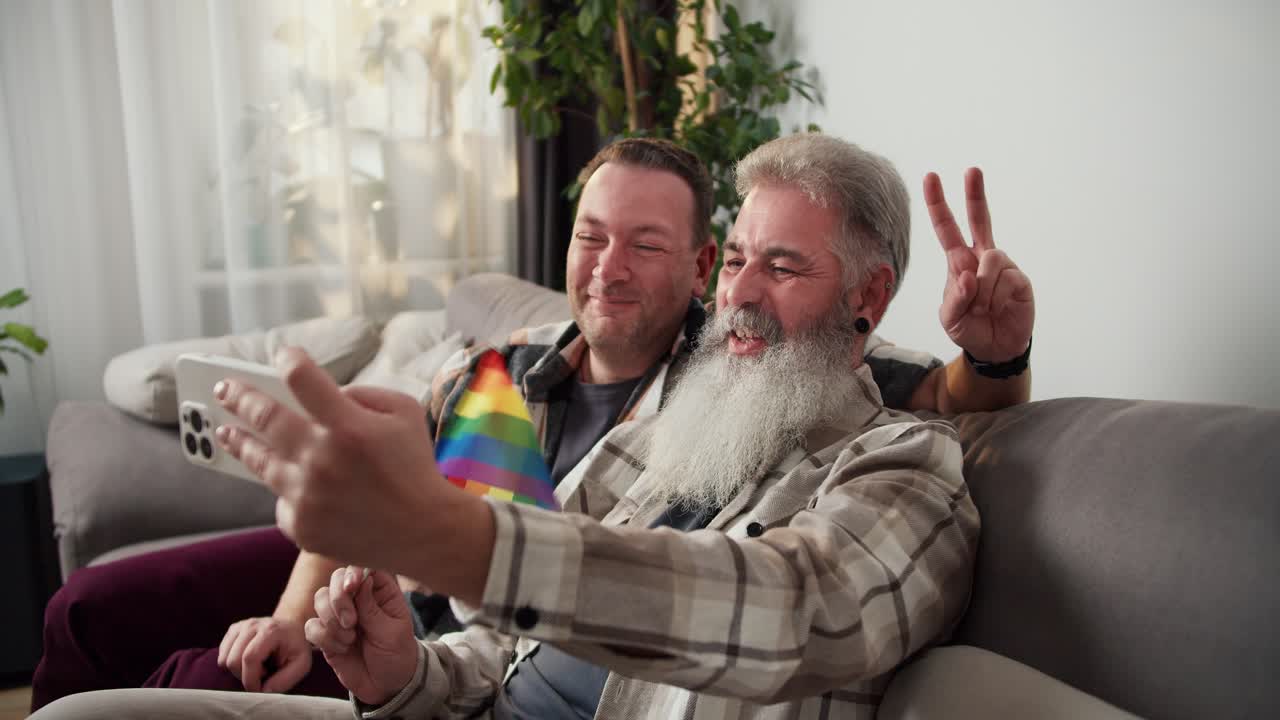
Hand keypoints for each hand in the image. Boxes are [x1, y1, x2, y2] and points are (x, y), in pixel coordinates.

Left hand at [212, 348, 448, 568]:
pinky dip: (287, 489)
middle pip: (264, 417)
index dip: (288, 361)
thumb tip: (326, 394)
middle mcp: (321, 459)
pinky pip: (281, 500)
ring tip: (224, 432)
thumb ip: (362, 394)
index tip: (281, 355)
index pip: (302, 379)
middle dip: (240, 397)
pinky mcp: (302, 526)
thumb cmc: (415, 466)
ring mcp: (307, 496)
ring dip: (239, 442)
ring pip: (259, 461)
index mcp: (349, 426)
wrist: (425, 530)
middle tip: (224, 388)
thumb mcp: (404, 412)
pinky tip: (290, 483)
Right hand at [216, 616, 311, 692]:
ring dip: (239, 671)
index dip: (251, 679)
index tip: (260, 689)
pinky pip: (221, 655)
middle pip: (233, 661)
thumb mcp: (301, 664)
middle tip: (263, 675)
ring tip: (257, 667)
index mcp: (271, 631)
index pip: (250, 658)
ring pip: (224, 660)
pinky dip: (232, 664)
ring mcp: (241, 626)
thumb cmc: (296, 647)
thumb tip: (263, 691)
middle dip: (245, 677)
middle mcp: (252, 625)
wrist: (291, 627)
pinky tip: (249, 661)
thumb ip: (285, 680)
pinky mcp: (233, 630)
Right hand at [305, 565, 418, 705]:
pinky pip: (311, 626)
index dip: (353, 572)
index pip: (363, 567)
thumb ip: (373, 608)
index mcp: (381, 591)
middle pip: (336, 578)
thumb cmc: (397, 655)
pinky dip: (324, 637)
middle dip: (339, 599)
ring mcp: (339, 614)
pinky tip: (342, 648)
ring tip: (350, 639)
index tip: (352, 586)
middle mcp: (358, 598)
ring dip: (332, 621)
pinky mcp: (325, 633)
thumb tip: (362, 579)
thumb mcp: (392, 632)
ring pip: (319, 599)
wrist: (386, 685)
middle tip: (352, 622)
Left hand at [925, 168, 1034, 362]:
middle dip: (975, 194)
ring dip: (981, 289)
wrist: (996, 348)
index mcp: (959, 262)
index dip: (938, 204)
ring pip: (989, 260)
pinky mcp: (1019, 279)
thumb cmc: (970, 328)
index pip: (947, 228)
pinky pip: (1004, 278)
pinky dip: (994, 297)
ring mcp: (1002, 266)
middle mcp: (981, 257)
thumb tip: (970, 276)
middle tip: (972, 170)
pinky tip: (998, 308)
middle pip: (979, 219)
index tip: (931, 177)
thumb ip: (954, 299)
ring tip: (983, 308)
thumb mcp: (950, 318)